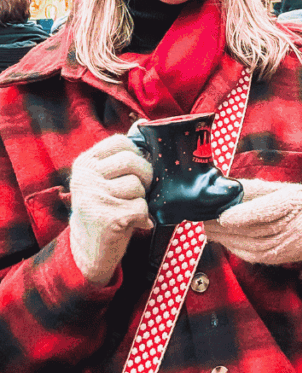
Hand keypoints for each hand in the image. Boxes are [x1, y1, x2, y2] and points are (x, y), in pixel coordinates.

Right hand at [69, 134, 153, 285]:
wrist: (87, 251)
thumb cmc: (104, 209)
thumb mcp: (105, 178)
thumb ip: (121, 154)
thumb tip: (143, 122)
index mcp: (85, 163)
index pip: (121, 142)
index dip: (137, 154)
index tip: (135, 170)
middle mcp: (85, 178)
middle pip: (133, 162)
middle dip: (145, 177)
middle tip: (139, 191)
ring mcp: (94, 197)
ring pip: (138, 186)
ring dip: (141, 200)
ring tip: (128, 209)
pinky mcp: (108, 218)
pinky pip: (141, 207)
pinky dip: (143, 217)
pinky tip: (132, 223)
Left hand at [204, 178, 301, 264]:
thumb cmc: (296, 203)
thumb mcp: (282, 188)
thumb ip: (254, 188)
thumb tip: (226, 187)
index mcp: (294, 201)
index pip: (268, 210)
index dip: (244, 215)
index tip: (223, 216)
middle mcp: (293, 226)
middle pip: (255, 230)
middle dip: (226, 227)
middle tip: (205, 219)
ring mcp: (285, 245)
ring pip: (250, 244)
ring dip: (225, 238)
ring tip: (208, 228)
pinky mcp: (276, 258)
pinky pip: (251, 254)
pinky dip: (233, 247)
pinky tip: (222, 238)